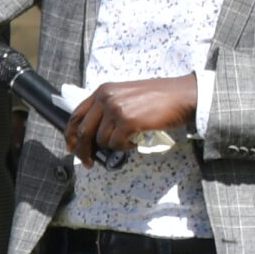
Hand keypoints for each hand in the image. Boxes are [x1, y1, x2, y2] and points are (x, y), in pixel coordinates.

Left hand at [66, 75, 195, 165]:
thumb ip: (108, 108)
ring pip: (101, 140)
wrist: (184, 95)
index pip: (76, 115)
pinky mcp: (128, 121)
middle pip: (83, 131)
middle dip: (83, 151)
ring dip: (114, 146)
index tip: (71, 147)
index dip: (70, 134)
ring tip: (129, 140)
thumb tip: (93, 133)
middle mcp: (106, 98)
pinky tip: (135, 141)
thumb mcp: (126, 95)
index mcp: (103, 91)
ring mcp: (116, 109)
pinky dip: (125, 147)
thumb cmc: (159, 98)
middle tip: (87, 162)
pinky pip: (116, 144)